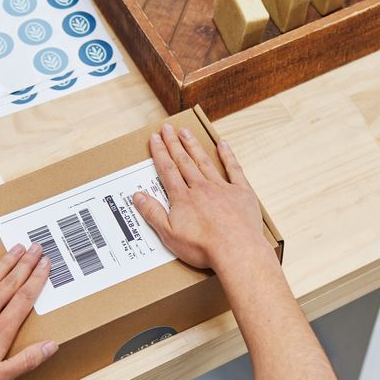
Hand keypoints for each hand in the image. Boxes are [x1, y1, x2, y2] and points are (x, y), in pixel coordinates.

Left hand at [0, 244, 56, 379]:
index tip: (46, 264)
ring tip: (17, 248)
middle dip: (25, 263)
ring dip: (5, 262)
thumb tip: (51, 346)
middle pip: (10, 282)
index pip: (24, 298)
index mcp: (0, 330)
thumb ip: (26, 360)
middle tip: (36, 248)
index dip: (38, 279)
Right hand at [132, 123, 272, 270]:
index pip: (167, 170)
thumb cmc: (203, 246)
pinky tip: (222, 144)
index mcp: (183, 198)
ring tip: (185, 132)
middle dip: (174, 144)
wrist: (236, 250)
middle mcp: (201, 188)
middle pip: (184, 162)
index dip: (160, 153)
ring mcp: (222, 188)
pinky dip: (227, 156)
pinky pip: (233, 169)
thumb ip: (153, 213)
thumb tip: (137, 196)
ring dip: (194, 146)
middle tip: (167, 128)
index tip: (155, 139)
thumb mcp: (169, 234)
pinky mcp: (241, 193)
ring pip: (204, 162)